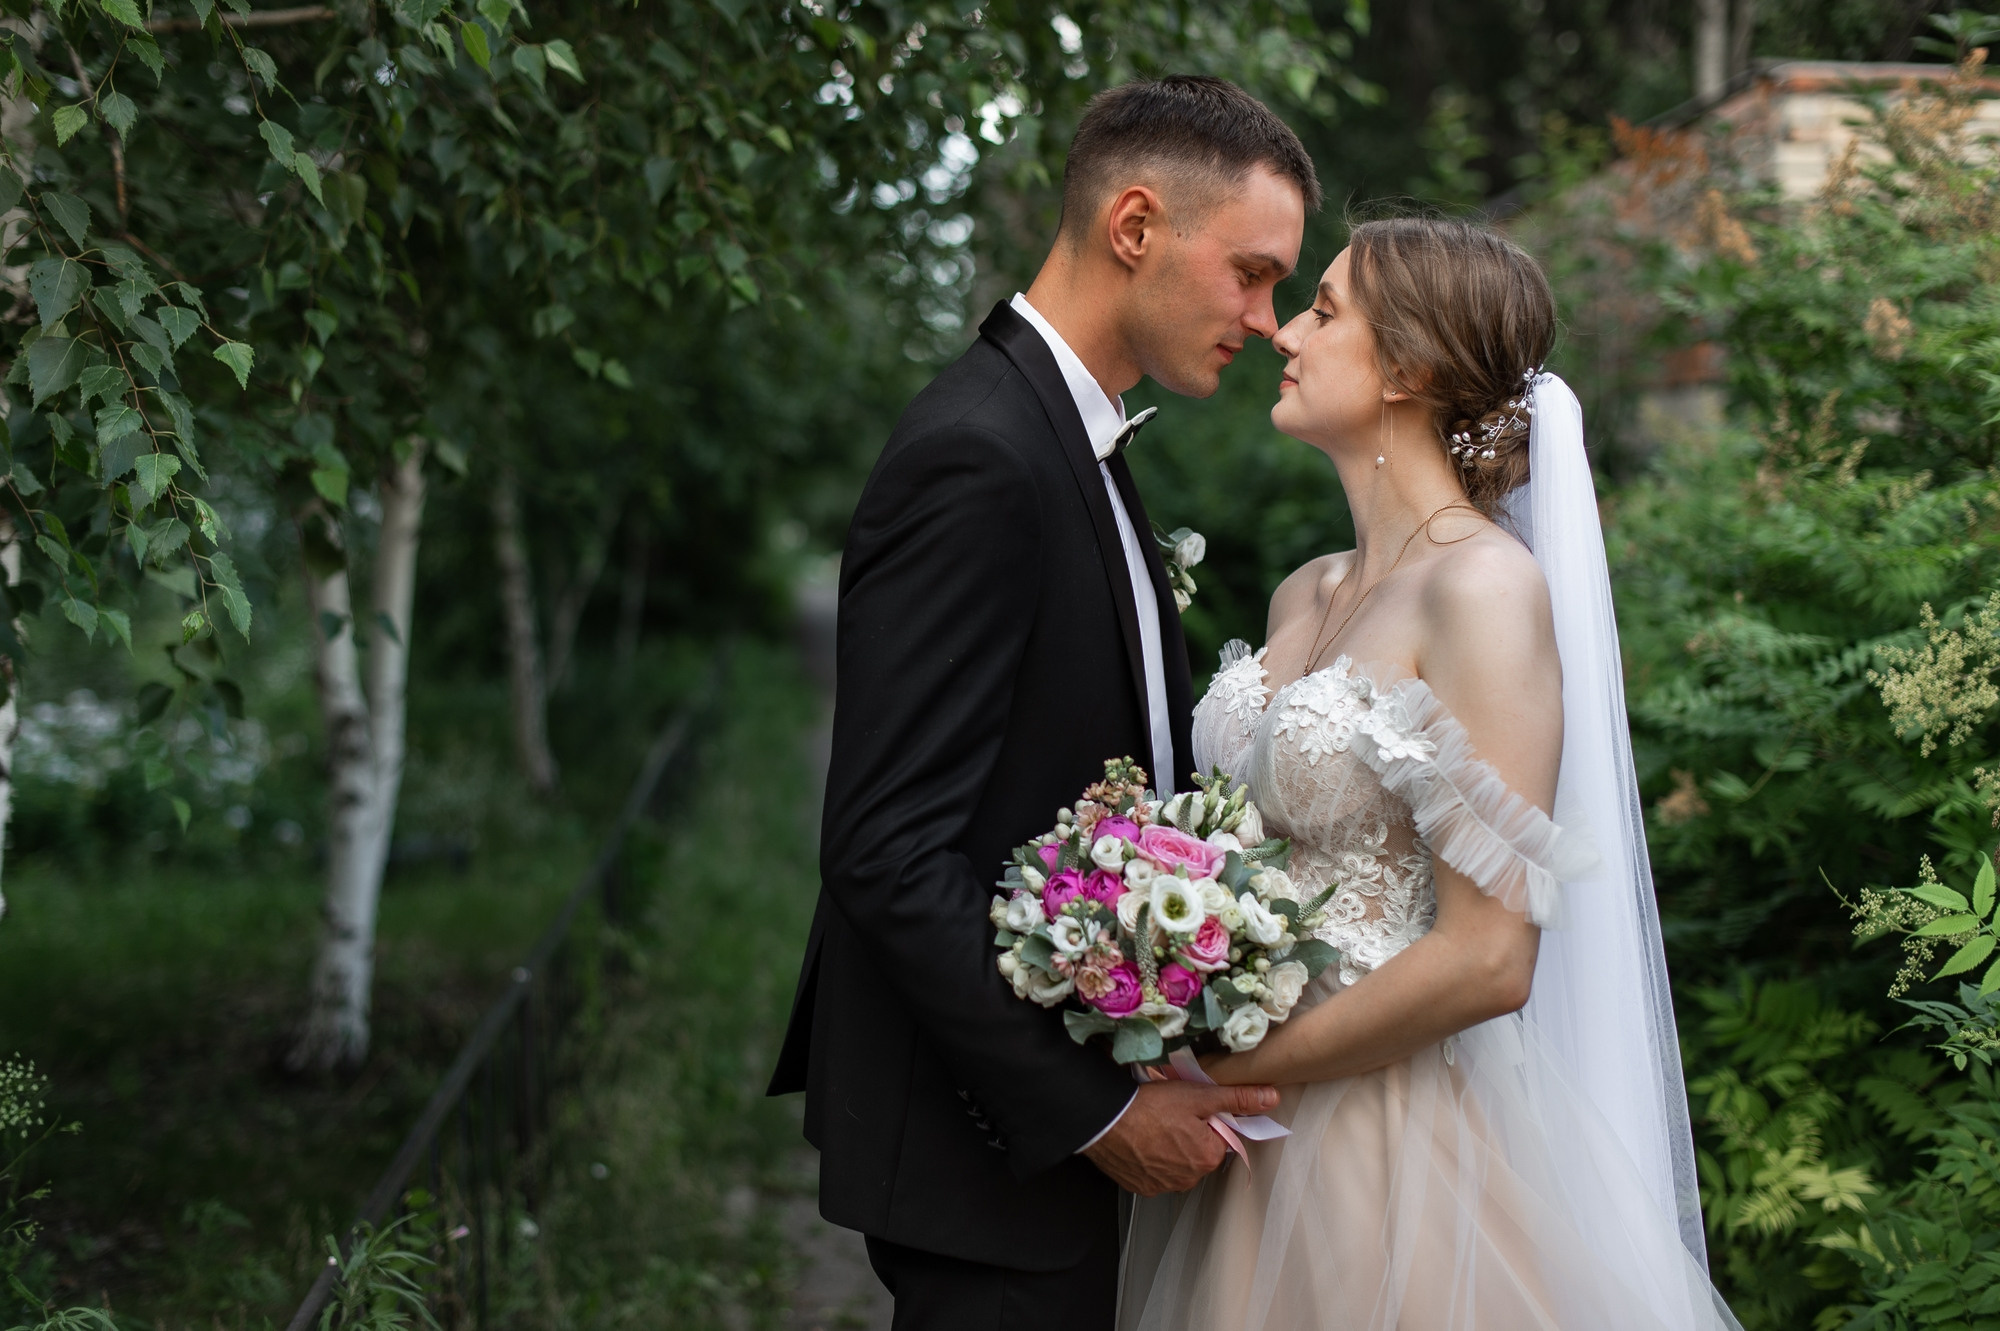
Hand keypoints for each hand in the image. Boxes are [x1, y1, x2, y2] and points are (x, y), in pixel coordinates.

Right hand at [1081, 1080, 1278, 1195]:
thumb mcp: (1199, 1096)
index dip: (1207, 1122)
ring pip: (1178, 1166)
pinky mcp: (1142, 1188)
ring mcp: (1163, 1186)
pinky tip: (1141, 1143)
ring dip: (1171, 1150)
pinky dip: (1152, 1161)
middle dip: (1189, 1138)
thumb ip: (1238, 1099)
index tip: (1189, 1110)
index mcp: (1208, 1157)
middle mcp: (1189, 1179)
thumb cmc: (1151, 1106)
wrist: (1104, 1121)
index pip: (1219, 1139)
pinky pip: (1156, 1174)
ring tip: (1153, 1127)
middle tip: (1170, 1116)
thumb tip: (1272, 1099)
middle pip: (1199, 1155)